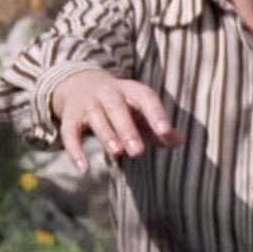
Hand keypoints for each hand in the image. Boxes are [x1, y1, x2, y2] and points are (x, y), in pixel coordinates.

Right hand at [51, 70, 184, 172]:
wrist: (79, 83)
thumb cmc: (120, 104)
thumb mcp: (140, 110)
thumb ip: (159, 128)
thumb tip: (181, 141)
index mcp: (130, 90)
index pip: (145, 97)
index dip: (156, 113)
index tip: (165, 131)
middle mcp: (108, 93)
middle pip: (116, 107)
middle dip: (127, 128)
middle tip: (138, 152)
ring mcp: (87, 103)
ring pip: (95, 116)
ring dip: (106, 134)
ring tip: (117, 152)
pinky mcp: (70, 116)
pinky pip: (70, 132)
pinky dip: (75, 150)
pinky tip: (83, 168)